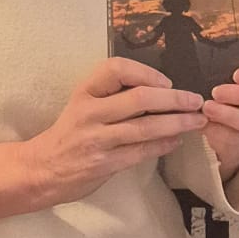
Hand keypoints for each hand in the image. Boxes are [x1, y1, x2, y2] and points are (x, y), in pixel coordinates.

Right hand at [23, 58, 205, 206]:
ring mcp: (96, 139)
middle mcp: (89, 112)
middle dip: (174, 99)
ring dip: (177, 123)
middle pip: (139, 98)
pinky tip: (177, 141)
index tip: (165, 82)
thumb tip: (160, 90)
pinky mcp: (103, 164)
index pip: (116, 68)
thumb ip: (113, 96)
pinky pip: (141, 152)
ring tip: (197, 121)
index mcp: (85, 92)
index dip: (146, 72)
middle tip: (196, 100)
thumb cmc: (69, 134)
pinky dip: (163, 145)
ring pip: (145, 127)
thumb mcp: (83, 104)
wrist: (41, 169)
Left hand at [201, 58, 238, 176]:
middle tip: (218, 92)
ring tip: (209, 108)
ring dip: (232, 115)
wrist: (214, 127)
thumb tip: (208, 61)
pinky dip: (219, 131)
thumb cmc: (222, 97)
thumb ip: (223, 70)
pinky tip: (206, 123)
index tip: (237, 75)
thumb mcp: (223, 78)